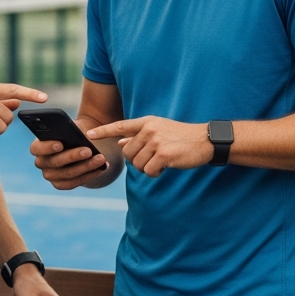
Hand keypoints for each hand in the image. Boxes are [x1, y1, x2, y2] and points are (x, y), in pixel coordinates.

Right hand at [30, 137, 113, 189]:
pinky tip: (101, 168)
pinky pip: (75, 182)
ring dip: (86, 166)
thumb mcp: (72, 126)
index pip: (36, 148)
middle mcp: (41, 162)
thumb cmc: (74, 131)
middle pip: (55, 162)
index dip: (47, 147)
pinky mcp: (60, 184)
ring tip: (101, 158)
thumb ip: (70, 130)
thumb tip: (78, 135)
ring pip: (67, 174)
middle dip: (73, 156)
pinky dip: (89, 175)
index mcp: (38, 146)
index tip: (60, 144)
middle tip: (88, 150)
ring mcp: (50, 175)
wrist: (82, 141)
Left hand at [87, 116, 213, 177]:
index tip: (89, 134)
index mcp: (147, 122)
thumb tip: (120, 143)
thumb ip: (139, 137)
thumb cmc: (182, 137)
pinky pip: (149, 171)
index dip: (103, 131)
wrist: (205, 140)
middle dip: (138, 161)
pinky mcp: (163, 154)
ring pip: (138, 164)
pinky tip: (166, 167)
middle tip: (154, 159)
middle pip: (128, 154)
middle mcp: (149, 129)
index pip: (120, 126)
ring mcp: (156, 141)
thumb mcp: (159, 131)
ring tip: (162, 161)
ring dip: (148, 168)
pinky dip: (156, 173)